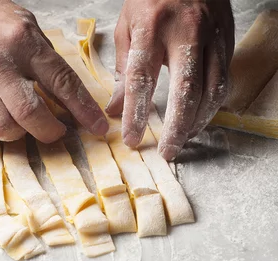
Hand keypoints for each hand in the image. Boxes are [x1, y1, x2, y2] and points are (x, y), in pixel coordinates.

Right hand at [0, 0, 108, 142]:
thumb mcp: (29, 29)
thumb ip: (49, 64)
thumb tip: (71, 103)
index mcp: (23, 41)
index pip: (61, 81)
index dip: (83, 109)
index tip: (97, 127)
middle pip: (28, 112)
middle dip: (49, 131)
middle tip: (56, 131)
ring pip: (0, 127)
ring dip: (19, 135)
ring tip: (21, 124)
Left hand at [108, 0, 233, 159]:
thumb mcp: (127, 26)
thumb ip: (122, 68)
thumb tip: (115, 108)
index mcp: (151, 27)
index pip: (142, 78)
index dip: (136, 112)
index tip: (132, 138)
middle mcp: (186, 33)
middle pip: (185, 90)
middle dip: (176, 127)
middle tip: (167, 152)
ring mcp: (212, 37)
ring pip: (211, 90)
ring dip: (197, 121)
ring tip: (182, 139)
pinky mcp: (227, 42)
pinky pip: (223, 81)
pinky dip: (212, 106)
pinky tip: (198, 118)